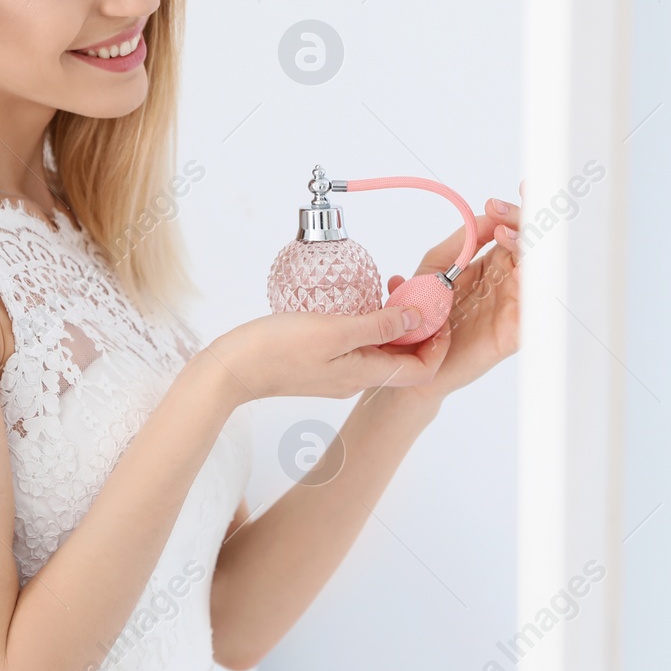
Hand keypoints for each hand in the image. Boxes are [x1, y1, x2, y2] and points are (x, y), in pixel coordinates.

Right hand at [204, 303, 449, 406]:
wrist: (232, 368)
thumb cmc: (277, 349)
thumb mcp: (335, 330)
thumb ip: (378, 325)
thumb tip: (418, 318)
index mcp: (364, 374)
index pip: (422, 371)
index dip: (437, 344)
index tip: (437, 311)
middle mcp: (355, 378)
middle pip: (403, 360)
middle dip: (418, 328)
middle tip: (415, 293)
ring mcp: (337, 373)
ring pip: (380, 351)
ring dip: (393, 324)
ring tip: (391, 291)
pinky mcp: (320, 364)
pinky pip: (357, 347)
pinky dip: (368, 325)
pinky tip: (358, 304)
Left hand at [379, 181, 523, 406]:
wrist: (411, 359)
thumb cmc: (425, 315)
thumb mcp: (435, 267)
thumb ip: (460, 242)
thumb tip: (488, 216)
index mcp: (494, 264)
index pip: (515, 231)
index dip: (514, 212)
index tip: (496, 200)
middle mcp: (510, 282)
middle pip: (532, 245)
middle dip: (522, 223)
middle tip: (499, 214)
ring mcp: (514, 306)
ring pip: (538, 272)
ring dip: (528, 250)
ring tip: (504, 235)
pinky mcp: (514, 332)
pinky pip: (533, 311)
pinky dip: (534, 289)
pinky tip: (523, 271)